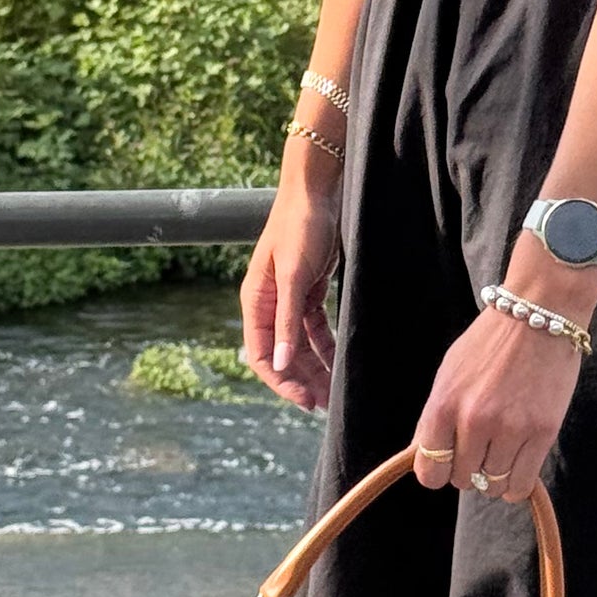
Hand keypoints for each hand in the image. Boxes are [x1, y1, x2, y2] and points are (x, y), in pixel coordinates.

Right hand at [241, 150, 340, 407]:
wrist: (317, 191)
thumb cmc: (300, 227)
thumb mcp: (294, 275)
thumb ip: (287, 320)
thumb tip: (281, 365)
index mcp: (256, 302)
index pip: (262, 355)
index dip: (282, 382)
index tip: (306, 401)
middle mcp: (269, 305)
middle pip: (283, 355)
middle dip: (303, 380)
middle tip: (328, 405)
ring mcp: (289, 299)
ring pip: (301, 345)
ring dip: (316, 367)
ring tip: (336, 391)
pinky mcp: (308, 291)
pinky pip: (315, 329)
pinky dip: (326, 346)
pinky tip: (340, 361)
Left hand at [411, 288, 589, 503]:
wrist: (539, 313)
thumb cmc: (491, 341)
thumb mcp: (449, 372)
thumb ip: (436, 416)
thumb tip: (425, 456)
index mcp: (443, 405)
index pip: (429, 471)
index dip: (438, 470)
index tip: (449, 461)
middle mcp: (473, 421)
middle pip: (462, 479)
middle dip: (469, 468)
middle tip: (482, 446)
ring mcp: (510, 429)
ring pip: (493, 485)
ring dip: (495, 475)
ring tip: (502, 450)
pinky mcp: (542, 433)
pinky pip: (522, 484)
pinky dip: (517, 484)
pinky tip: (518, 466)